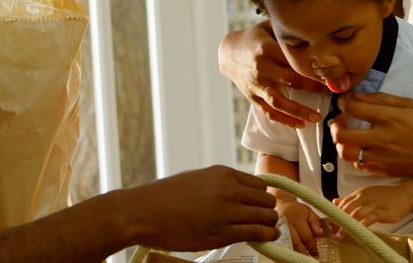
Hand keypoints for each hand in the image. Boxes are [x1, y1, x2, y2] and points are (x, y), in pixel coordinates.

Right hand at [125, 165, 279, 251]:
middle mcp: (229, 189)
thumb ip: (218, 184)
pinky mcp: (222, 233)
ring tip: (266, 231)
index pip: (260, 185)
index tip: (258, 206)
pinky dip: (265, 236)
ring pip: (266, 216)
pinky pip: (256, 233)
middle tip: (263, 220)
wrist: (143, 212)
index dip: (260, 198)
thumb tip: (236, 193)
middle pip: (266, 200)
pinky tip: (266, 238)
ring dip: (269, 225)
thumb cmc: (164, 197)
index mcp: (223, 173)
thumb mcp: (196, 179)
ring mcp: (227, 211)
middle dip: (267, 211)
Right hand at [218, 22, 325, 127]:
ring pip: (278, 101)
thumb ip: (288, 31)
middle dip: (314, 88)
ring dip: (298, 111)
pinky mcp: (252, 96)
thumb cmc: (255, 38)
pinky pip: (268, 112)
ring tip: (316, 118)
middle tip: (333, 93)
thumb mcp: (268, 28)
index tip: (333, 74)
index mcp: (267, 48)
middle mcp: (261, 67)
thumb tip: (318, 29)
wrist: (228, 53)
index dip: (314, 68)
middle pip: (291, 80)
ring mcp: (256, 84)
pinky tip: (299, 125)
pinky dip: (284, 120)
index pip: (295, 60)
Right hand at [275, 199, 324, 255]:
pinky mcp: (270, 232)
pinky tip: (289, 254)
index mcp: (297, 217)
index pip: (306, 236)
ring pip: (286, 245)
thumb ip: (315, 222)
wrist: (279, 204)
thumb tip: (320, 233)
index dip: (312, 247)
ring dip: (293, 253)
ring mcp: (276, 228)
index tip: (316, 254)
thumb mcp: (308, 212)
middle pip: (295, 242)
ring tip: (299, 258)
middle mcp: (286, 222)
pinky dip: (284, 251)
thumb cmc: (296, 210)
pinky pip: (278, 245)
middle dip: (303, 253)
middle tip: (308, 258)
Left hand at [331, 93, 412, 179]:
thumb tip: (358, 97)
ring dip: (342, 142)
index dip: (343, 101)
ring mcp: (381, 157)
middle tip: (341, 119)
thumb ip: (383, 100)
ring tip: (349, 135)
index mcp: (388, 118)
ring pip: (345, 153)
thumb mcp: (412, 105)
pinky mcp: (384, 170)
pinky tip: (363, 148)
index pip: (352, 108)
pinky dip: (355, 156)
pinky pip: (359, 165)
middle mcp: (380, 139)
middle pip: (341, 134)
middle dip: (335, 124)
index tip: (345, 100)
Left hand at [334, 185, 410, 227]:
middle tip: (333, 232)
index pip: (343, 203)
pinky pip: (371, 217)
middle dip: (339, 221)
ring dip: (347, 225)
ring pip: (356, 213)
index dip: (335, 214)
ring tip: (341, 235)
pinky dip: (363, 223)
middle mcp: (364, 197)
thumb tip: (335, 201)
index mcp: (359, 193)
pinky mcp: (383, 211)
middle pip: (347, 209)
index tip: (331, 225)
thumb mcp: (366, 194)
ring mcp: (373, 204)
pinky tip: (358, 230)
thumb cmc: (385, 197)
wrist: (404, 195)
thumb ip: (350, 199)